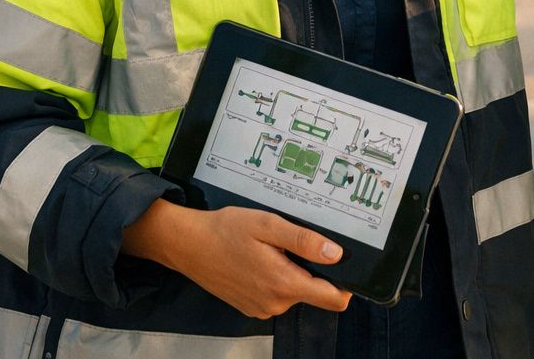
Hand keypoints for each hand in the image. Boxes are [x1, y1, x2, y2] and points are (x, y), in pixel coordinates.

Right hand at [123, 200, 351, 317]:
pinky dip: (274, 277)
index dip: (345, 284)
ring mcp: (262, 308)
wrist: (188, 244)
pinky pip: (276, 294)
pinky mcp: (251, 307)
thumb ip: (304, 241)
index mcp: (284, 283)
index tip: (344, 264)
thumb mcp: (268, 225)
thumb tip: (336, 254)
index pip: (333, 299)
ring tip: (270, 248)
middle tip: (293, 242)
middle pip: (313, 291)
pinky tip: (258, 259)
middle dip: (310, 268)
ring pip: (294, 291)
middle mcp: (275, 302)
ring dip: (290, 271)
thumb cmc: (225, 231)